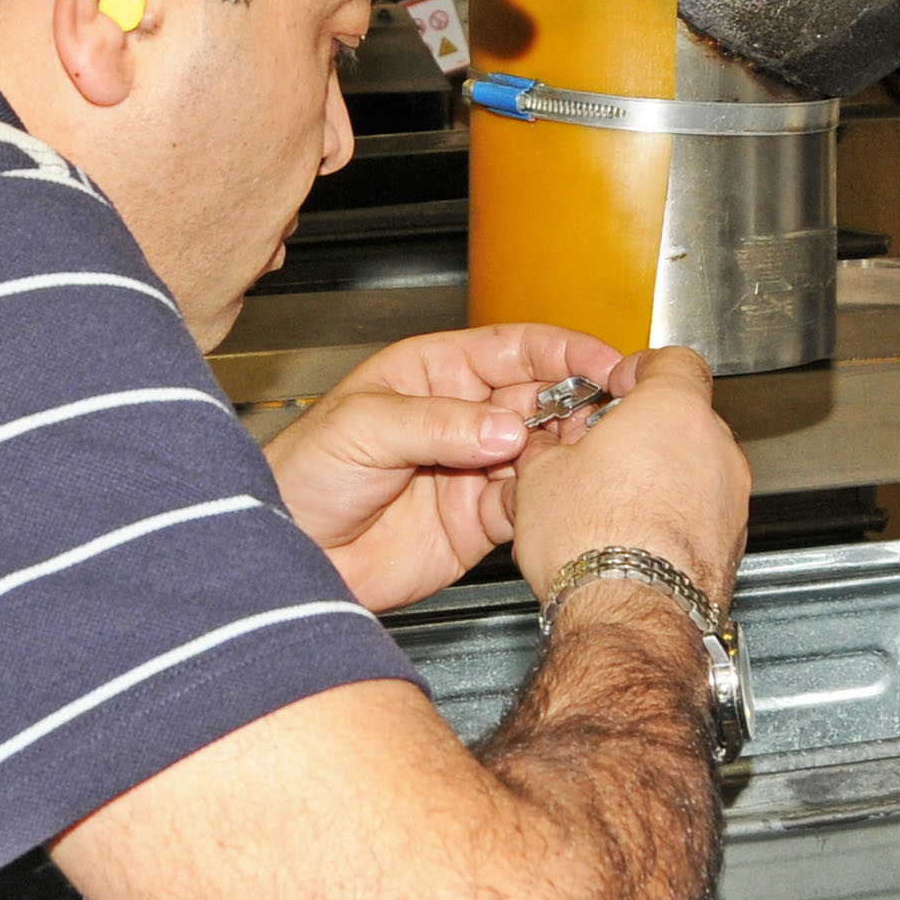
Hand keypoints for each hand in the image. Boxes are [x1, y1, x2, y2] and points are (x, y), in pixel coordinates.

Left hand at [265, 324, 619, 611]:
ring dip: (571, 454)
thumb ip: (436, 424)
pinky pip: (528, 505)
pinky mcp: (478, 519)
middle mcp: (463, 415)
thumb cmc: (304, 471)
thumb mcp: (363, 427)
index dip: (565, 353)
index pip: (516, 348)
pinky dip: (548, 502)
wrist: (289, 551)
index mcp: (436, 371)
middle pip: (541, 397)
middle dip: (580, 403)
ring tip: (589, 459)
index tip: (605, 363)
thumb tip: (504, 427)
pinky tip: (554, 499)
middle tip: (609, 417)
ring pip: (544, 452)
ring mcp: (474, 468)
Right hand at [508, 347, 750, 608]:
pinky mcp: (732, 542)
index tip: (616, 385)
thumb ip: (547, 446)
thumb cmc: (592, 541)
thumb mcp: (540, 477)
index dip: (639, 368)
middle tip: (603, 448)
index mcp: (672, 409)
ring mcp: (730, 497)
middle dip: (645, 429)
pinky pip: (704, 511)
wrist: (628, 615)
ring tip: (613, 501)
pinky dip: (675, 515)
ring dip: (662, 474)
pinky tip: (634, 538)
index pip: (672, 359)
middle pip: (685, 416)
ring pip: (697, 466)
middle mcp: (714, 447)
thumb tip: (542, 447)